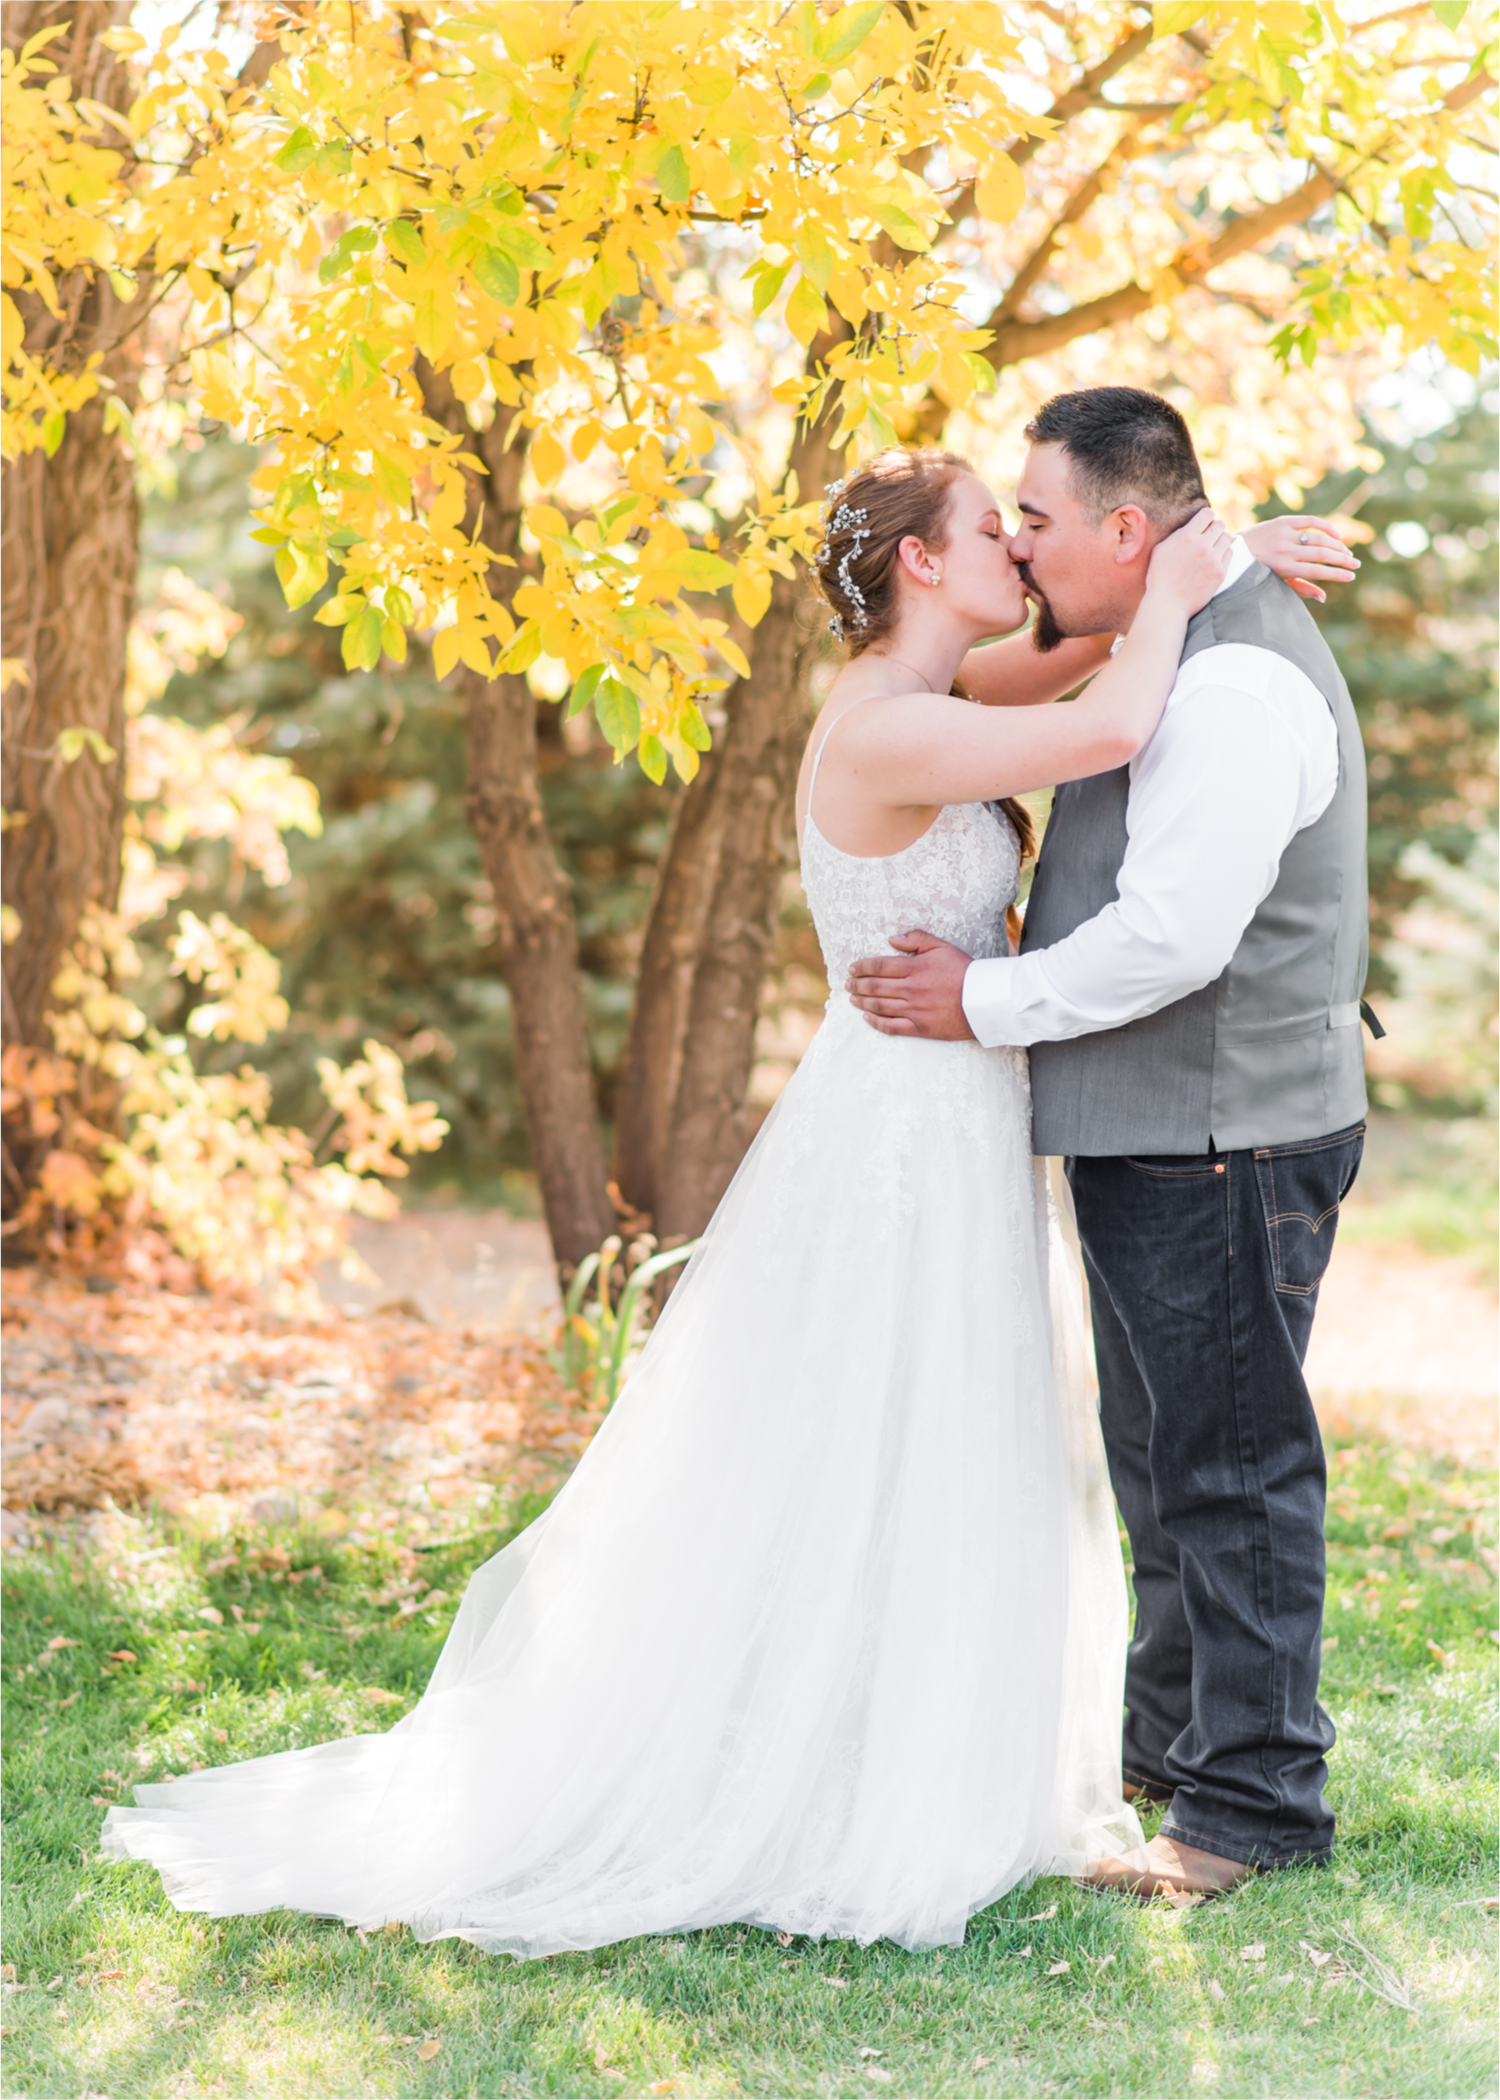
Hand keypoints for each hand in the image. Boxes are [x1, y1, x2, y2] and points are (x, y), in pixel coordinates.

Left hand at [845, 932, 975, 1038]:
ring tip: (852, 998)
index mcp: (915, 968)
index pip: (880, 966)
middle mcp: (911, 989)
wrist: (984, 1001)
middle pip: (875, 987)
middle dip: (857, 985)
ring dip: (862, 1002)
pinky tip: (867, 1017)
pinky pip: (892, 1027)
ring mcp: (914, 1010)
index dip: (862, 967)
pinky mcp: (920, 1028)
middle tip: (847, 984)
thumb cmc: (965, 971)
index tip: (852, 968)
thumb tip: (892, 939)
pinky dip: (876, 1022)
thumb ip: (917, 939)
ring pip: (880, 1006)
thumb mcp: (943, 947)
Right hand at [1143, 507, 1232, 615]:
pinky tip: (1213, 560)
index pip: (1207, 514)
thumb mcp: (1160, 549)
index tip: (1201, 525)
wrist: (1167, 604)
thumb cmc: (1159, 577)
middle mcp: (1202, 546)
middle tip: (1206, 537)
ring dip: (1220, 540)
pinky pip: (1229, 554)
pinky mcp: (1220, 573)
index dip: (1205, 517)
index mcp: (1186, 537)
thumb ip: (1177, 534)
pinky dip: (1223, 554)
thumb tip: (1189, 526)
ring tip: (1211, 548)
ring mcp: (1213, 560)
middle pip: (1220, 524)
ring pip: (1227, 538)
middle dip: (1213, 528)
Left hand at [1241, 514, 1360, 601]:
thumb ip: (1300, 589)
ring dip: (1338, 546)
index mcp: (1283, 568)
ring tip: (1347, 554)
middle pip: (1322, 554)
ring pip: (1320, 538)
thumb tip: (1323, 598)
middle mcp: (1285, 550)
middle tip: (1355, 565)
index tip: (1351, 577)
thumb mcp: (1276, 583)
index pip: (1317, 571)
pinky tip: (1338, 535)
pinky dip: (1327, 527)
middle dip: (1342, 560)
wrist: (1235, 550)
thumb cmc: (1257, 572)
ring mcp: (1284, 534)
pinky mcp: (1283, 521)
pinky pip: (1311, 520)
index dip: (1336, 574)